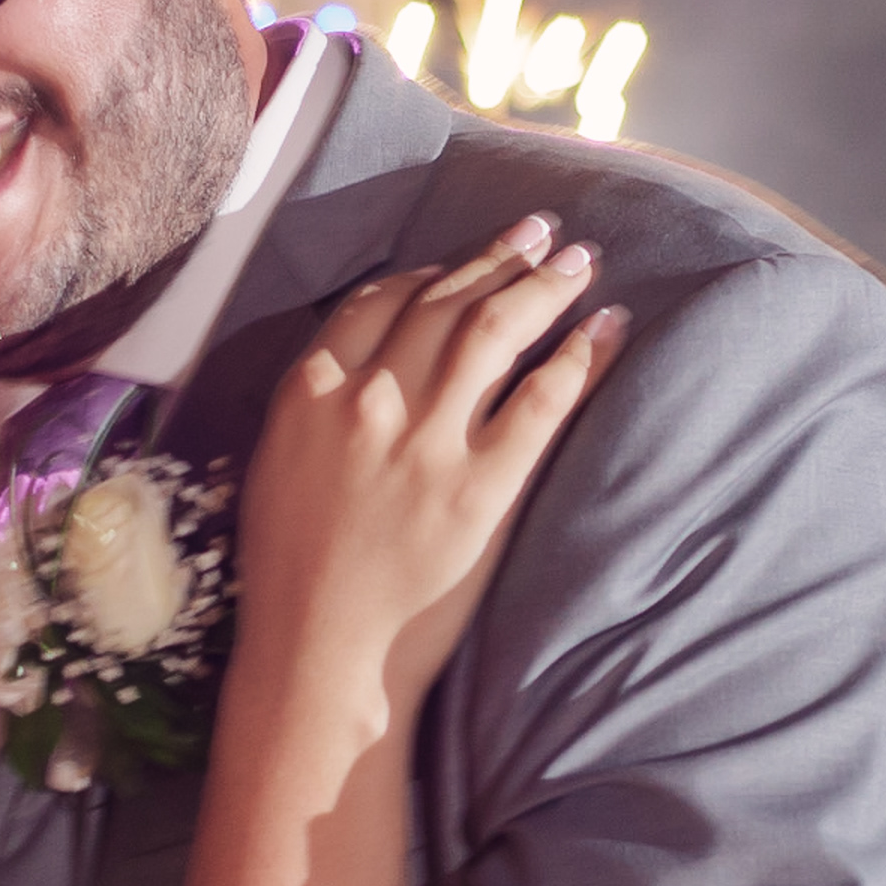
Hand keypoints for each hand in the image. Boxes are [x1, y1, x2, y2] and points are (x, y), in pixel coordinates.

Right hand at [242, 212, 620, 713]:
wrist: (320, 655)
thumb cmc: (290, 578)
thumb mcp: (276, 469)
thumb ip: (313, 407)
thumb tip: (354, 367)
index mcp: (311, 392)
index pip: (379, 301)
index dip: (430, 271)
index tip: (463, 261)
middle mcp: (371, 401)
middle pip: (445, 302)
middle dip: (500, 257)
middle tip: (541, 231)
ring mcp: (430, 441)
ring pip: (496, 330)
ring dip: (544, 286)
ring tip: (580, 261)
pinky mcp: (485, 486)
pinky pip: (545, 399)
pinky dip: (583, 355)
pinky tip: (609, 326)